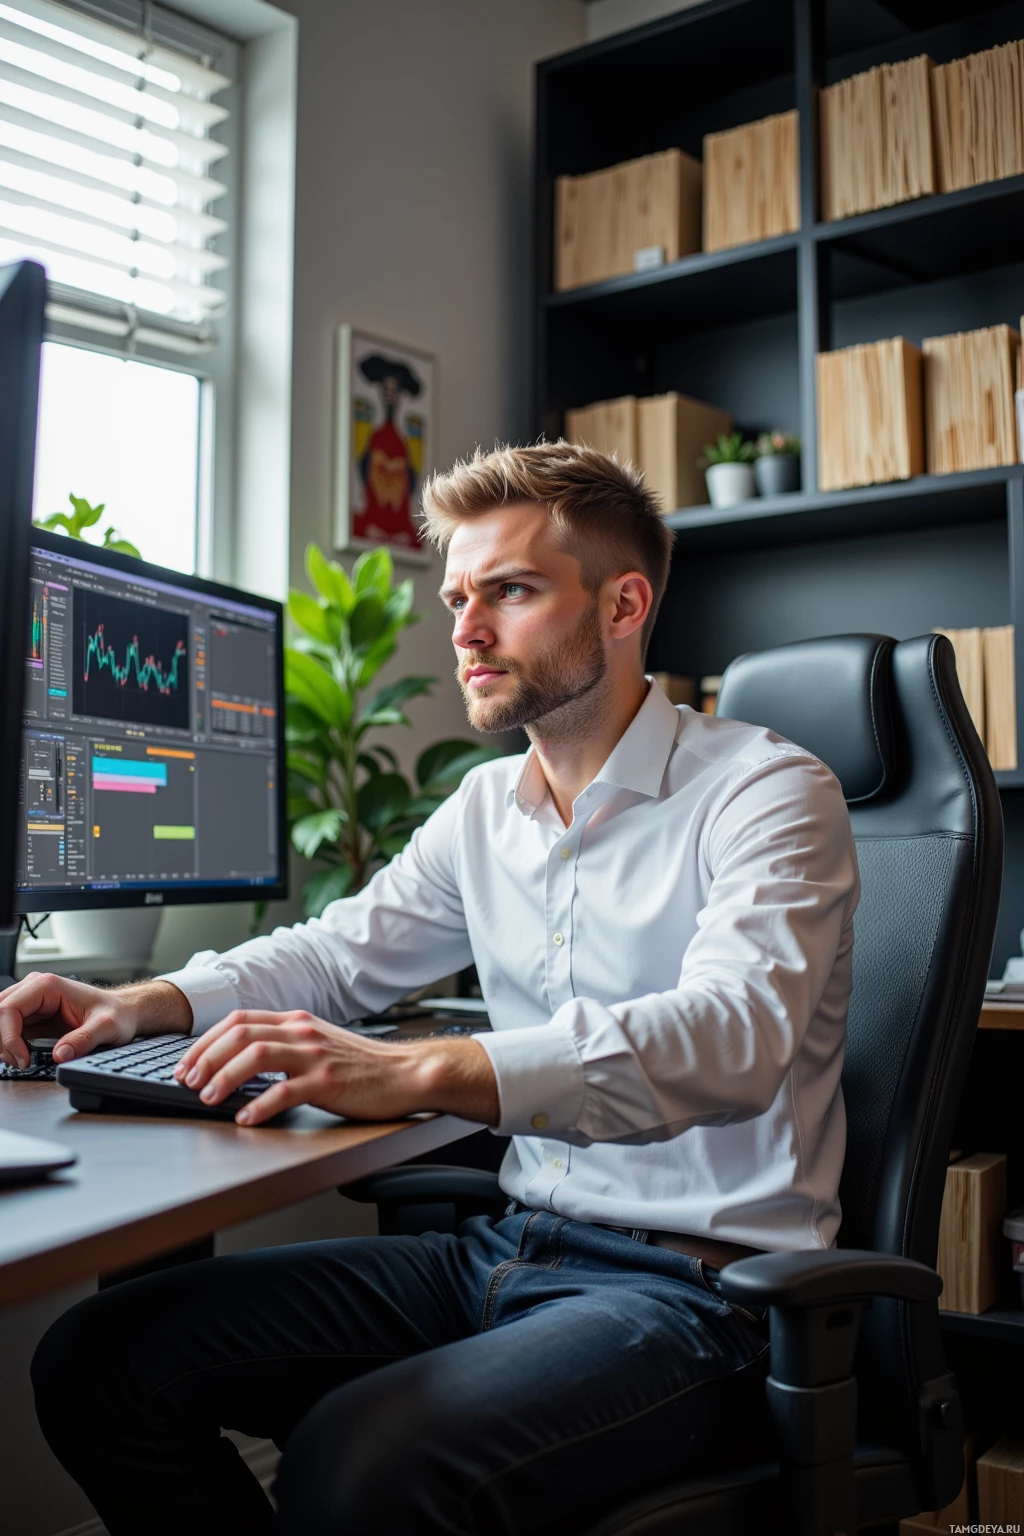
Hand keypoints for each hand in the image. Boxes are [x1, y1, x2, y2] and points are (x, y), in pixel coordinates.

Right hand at [0, 973, 191, 1069]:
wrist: (124, 1012)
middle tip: (20, 1062)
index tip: (23, 1059)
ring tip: (22, 1060)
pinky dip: (9, 1044)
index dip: (8, 1037)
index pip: (8, 1009)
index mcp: (48, 986)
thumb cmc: (117, 1013)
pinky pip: (7, 1028)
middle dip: (2, 1041)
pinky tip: (23, 1056)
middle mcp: (34, 989)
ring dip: (3, 1043)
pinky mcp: (31, 1015)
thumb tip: (60, 1055)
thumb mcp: (106, 1027)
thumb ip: (84, 1040)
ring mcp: (31, 1002)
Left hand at [173, 1009, 499, 1127]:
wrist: (406, 1073)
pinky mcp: (328, 1082)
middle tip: (188, 1082)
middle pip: (239, 1034)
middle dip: (206, 1058)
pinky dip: (259, 1105)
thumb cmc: (361, 1066)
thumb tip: (239, 1060)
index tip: (187, 1064)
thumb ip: (284, 1044)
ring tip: (209, 1098)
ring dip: (224, 1078)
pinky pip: (285, 1091)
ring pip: (256, 1056)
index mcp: (296, 1021)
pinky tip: (246, 1118)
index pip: (238, 1020)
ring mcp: (315, 1056)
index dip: (205, 1041)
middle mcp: (302, 1032)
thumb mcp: (318, 1043)